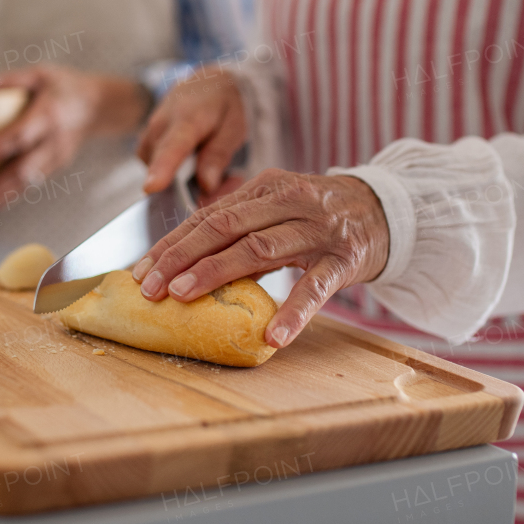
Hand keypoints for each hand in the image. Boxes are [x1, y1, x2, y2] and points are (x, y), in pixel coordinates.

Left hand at [0, 65, 149, 216]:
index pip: (23, 134)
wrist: (98, 105)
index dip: (1, 147)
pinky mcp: (56, 165)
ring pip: (28, 182)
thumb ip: (13, 79)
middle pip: (24, 168)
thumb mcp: (42, 74)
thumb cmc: (66, 87)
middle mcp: (53, 141)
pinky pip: (32, 184)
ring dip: (2, 197)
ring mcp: (56, 156)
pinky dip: (12, 195)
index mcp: (49, 115)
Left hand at [130, 169, 389, 347]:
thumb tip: (181, 261)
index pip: (208, 216)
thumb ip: (238, 227)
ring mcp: (318, 229)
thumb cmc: (318, 215)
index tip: (140, 271)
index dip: (171, 244)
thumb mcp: (277, 209)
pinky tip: (273, 336)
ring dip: (217, 273)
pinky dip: (293, 312)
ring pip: (259, 249)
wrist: (384, 210)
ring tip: (185, 297)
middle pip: (223, 227)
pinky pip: (315, 287)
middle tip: (150, 287)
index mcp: (264, 187)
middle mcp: (288, 200)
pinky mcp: (345, 258)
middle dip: (180, 257)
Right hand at [136, 67, 246, 195]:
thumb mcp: (234, 126)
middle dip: (191, 188)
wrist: (206, 83)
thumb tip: (206, 185)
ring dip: (185, 182)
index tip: (152, 188)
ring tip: (219, 173)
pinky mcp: (146, 145)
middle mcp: (160, 125)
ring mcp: (149, 134)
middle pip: (163, 167)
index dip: (162, 169)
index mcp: (187, 118)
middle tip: (230, 183)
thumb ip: (219, 154)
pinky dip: (175, 176)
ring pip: (158, 171)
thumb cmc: (224, 105)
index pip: (172, 146)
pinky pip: (156, 168)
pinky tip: (197, 167)